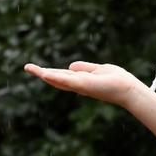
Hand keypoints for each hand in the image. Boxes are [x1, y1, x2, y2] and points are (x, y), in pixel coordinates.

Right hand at [24, 61, 144, 106]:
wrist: (128, 89)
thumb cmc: (117, 80)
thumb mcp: (98, 70)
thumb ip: (85, 68)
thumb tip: (70, 66)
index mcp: (81, 81)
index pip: (62, 76)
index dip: (50, 72)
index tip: (37, 69)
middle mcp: (78, 85)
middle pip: (56, 79)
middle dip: (41, 73)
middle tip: (27, 67)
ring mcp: (80, 86)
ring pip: (58, 80)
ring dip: (43, 74)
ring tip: (29, 68)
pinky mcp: (84, 85)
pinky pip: (67, 81)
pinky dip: (56, 77)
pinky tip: (45, 73)